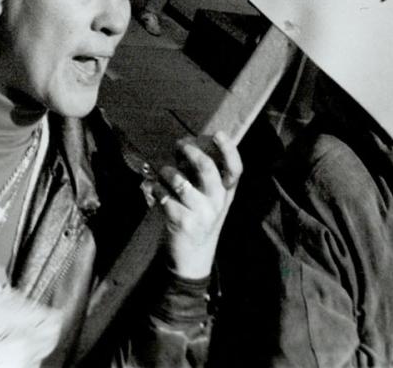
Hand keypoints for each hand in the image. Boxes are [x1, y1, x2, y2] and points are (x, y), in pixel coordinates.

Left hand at [156, 131, 241, 279]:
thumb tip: (186, 145)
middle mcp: (218, 203)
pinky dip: (156, 189)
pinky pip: (164, 196)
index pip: (235, 169)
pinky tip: (156, 191)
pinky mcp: (182, 222)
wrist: (193, 258)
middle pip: (206, 168)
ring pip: (180, 181)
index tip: (219, 134)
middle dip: (190, 151)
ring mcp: (201, 214)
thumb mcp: (210, 199)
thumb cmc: (200, 220)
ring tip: (164, 173)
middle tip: (179, 145)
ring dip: (167, 172)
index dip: (229, 150)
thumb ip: (203, 175)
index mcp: (227, 193)